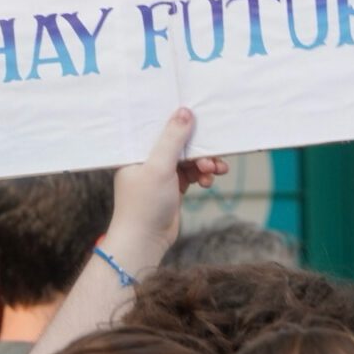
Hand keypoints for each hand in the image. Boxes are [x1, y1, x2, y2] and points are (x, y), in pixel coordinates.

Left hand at [109, 107, 227, 254]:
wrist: (145, 242)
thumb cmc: (144, 204)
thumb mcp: (159, 166)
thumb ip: (173, 139)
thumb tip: (184, 112)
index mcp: (137, 150)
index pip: (158, 127)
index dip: (178, 121)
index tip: (199, 116)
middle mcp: (147, 159)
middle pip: (178, 144)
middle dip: (198, 149)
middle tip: (213, 156)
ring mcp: (160, 174)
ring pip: (188, 160)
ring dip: (204, 163)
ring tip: (216, 171)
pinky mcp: (171, 188)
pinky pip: (191, 174)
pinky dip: (201, 175)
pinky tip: (208, 181)